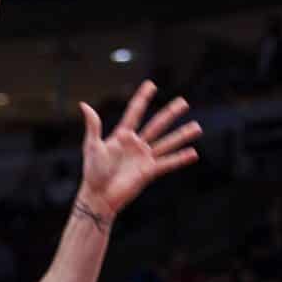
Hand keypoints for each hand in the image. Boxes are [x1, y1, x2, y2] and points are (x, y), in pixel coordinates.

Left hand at [76, 83, 201, 220]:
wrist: (98, 196)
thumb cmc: (92, 172)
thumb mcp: (92, 146)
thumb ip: (93, 126)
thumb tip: (84, 105)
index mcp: (122, 136)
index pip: (134, 112)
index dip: (142, 98)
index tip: (151, 84)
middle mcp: (136, 145)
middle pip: (157, 125)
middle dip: (170, 113)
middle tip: (183, 102)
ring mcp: (144, 158)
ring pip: (167, 143)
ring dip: (182, 135)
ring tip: (197, 127)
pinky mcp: (149, 172)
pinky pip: (167, 164)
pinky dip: (180, 159)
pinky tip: (193, 153)